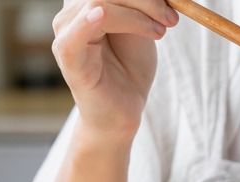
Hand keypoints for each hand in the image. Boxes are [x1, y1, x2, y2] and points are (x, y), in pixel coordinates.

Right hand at [52, 0, 178, 139]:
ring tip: (160, 31)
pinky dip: (91, 20)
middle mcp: (72, 13)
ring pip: (99, 3)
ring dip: (137, 14)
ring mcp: (67, 33)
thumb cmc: (129, 70)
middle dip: (145, 0)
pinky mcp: (68, 55)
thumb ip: (143, 7)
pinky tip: (102, 17)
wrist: (123, 111)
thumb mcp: (143, 29)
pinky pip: (76, 32)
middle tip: (171, 18)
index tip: (172, 3)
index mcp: (88, 3)